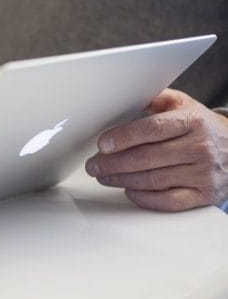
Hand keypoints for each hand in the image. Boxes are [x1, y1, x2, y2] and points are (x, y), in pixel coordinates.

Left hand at [85, 88, 227, 210]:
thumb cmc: (201, 126)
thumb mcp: (182, 104)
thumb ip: (154, 98)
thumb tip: (123, 96)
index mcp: (191, 121)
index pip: (152, 129)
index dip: (123, 137)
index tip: (102, 144)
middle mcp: (199, 147)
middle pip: (147, 158)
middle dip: (114, 163)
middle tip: (93, 165)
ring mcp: (203, 173)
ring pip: (154, 180)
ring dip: (122, 180)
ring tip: (103, 176)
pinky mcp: (205, 194)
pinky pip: (169, 201)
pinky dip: (145, 198)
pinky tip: (129, 190)